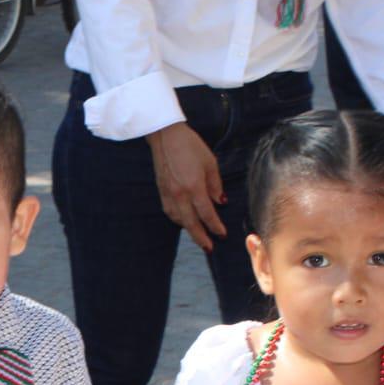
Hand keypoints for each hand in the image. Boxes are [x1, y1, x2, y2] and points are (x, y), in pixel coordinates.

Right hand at [147, 123, 224, 251]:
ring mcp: (168, 194)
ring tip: (198, 235)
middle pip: (191, 223)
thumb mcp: (210, 162)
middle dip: (201, 237)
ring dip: (189, 229)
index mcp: (194, 186)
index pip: (207, 213)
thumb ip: (215, 185)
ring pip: (179, 219)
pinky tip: (184, 220)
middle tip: (209, 248)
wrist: (165, 136)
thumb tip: (220, 202)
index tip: (222, 234)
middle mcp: (179, 194)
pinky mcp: (161, 191)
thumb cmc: (190, 146)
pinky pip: (170, 212)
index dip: (215, 226)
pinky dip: (178, 219)